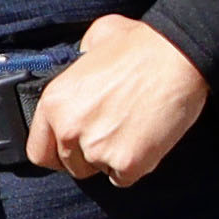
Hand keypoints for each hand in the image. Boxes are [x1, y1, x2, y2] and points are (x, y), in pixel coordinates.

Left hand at [28, 17, 211, 189]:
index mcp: (55, 102)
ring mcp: (98, 149)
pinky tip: (146, 139)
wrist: (179, 57)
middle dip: (89, 153)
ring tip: (132, 130)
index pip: (39, 151)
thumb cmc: (141, 45)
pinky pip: (124, 178)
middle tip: (113, 131)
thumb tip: (80, 64)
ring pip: (98, 171)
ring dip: (112, 158)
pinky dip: (135, 165)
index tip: (72, 147)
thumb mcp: (93, 40)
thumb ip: (77, 62)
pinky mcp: (128, 163)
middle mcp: (69, 128)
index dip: (57, 151)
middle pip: (71, 165)